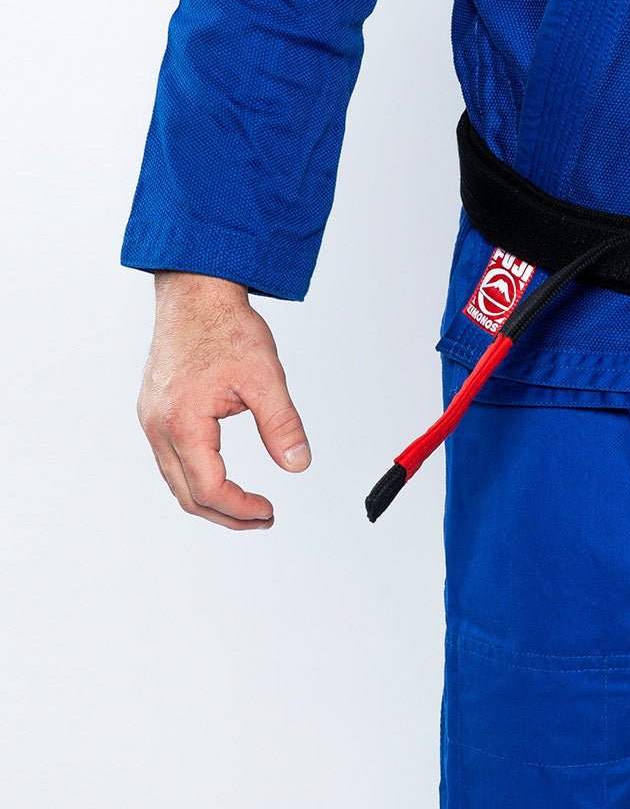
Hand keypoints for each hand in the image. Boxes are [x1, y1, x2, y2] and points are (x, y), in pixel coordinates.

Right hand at [137, 271, 310, 529]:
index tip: (268, 512)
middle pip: (187, 494)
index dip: (240, 509)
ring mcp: (151, 419)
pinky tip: (220, 473)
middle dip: (225, 514)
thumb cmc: (225, 325)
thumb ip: (281, 424)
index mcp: (182, 422)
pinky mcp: (154, 410)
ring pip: (176, 479)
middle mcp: (158, 426)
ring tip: (245, 503)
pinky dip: (196, 475)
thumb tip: (298, 463)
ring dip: (209, 497)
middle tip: (261, 517)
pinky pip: (171, 458)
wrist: (196, 291)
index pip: (209, 489)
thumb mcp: (265, 375)